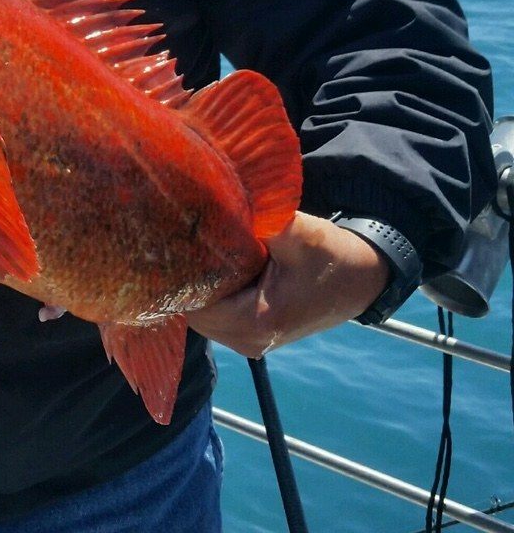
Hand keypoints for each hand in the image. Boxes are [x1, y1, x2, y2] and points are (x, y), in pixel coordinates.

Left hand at [188, 212, 391, 357]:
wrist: (360, 280)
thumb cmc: (331, 256)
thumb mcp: (301, 232)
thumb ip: (261, 220)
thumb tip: (221, 198)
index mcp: (256, 322)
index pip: (192, 298)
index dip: (183, 266)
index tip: (182, 235)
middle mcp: (247, 341)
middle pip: (191, 307)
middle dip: (187, 272)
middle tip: (188, 234)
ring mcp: (247, 342)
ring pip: (200, 311)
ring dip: (199, 281)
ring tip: (204, 246)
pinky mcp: (250, 335)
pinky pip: (214, 312)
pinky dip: (211, 289)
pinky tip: (218, 262)